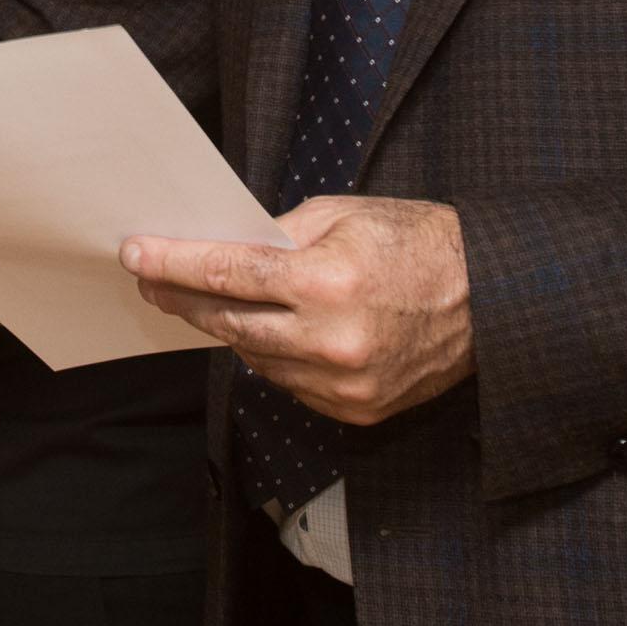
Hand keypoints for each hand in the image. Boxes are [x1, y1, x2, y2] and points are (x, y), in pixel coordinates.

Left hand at [123, 196, 470, 425]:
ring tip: (212, 302)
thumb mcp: (343, 214)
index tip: (137, 256)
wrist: (489, 297)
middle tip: (153, 281)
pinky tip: (273, 332)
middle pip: (229, 324)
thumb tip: (222, 250)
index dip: (175, 264)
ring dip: (229, 329)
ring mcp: (343, 384)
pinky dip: (274, 357)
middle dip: (184, 300)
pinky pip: (290, 384)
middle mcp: (331, 340)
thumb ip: (278, 234)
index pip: (228, 274)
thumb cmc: (417, 244)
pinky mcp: (357, 411)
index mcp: (326, 282)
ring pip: (255, 358)